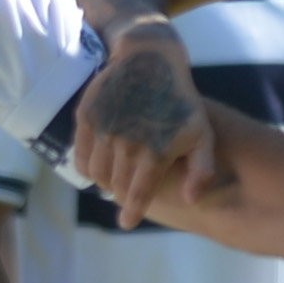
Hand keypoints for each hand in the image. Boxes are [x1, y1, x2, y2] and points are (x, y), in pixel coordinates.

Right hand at [74, 30, 219, 227]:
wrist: (150, 59)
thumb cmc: (180, 101)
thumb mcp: (201, 134)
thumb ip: (201, 171)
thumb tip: (190, 200)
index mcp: (156, 152)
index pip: (138, 195)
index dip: (132, 213)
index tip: (127, 223)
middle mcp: (127, 144)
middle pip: (116, 186)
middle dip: (121, 195)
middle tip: (126, 193)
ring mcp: (105, 130)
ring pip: (97, 174)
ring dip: (104, 182)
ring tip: (114, 178)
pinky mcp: (87, 118)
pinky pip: (81, 157)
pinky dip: (88, 167)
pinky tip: (99, 164)